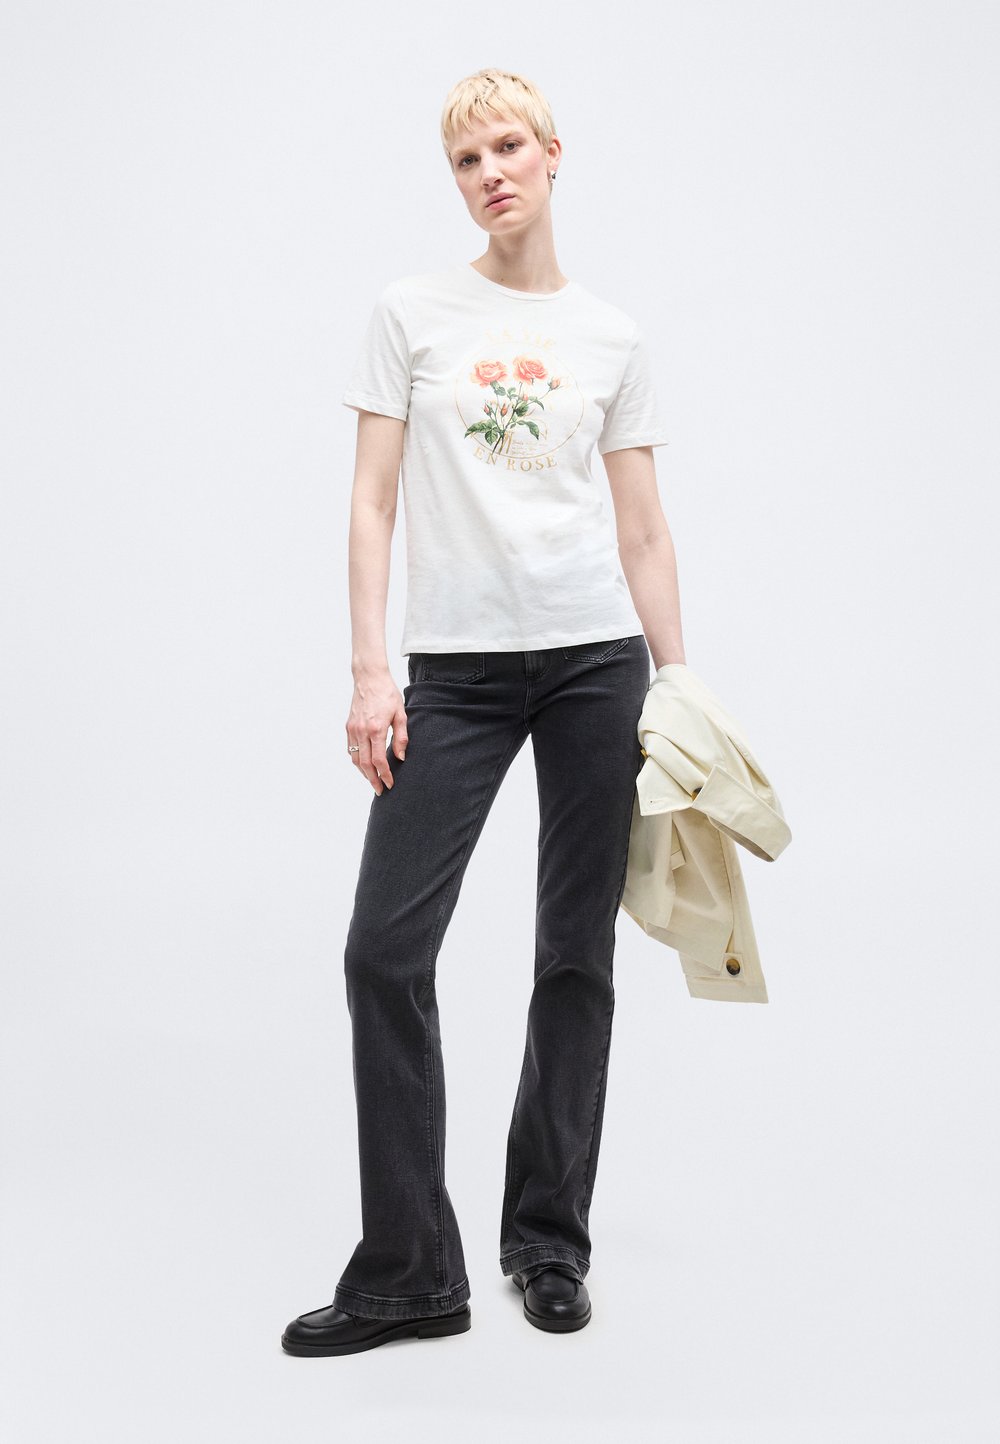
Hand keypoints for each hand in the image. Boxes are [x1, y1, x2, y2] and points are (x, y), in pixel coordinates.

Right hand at [346, 668, 407, 794]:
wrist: (369, 678)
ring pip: (355, 759)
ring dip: (363, 773)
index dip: (385, 775)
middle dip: (373, 780)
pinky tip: (364, 765)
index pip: (379, 760)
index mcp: (376, 729)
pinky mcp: (348, 726)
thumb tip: (400, 757)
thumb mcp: (400, 714)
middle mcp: (361, 731)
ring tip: (373, 781)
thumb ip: (401, 737)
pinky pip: (350, 749)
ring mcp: (353, 729)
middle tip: (380, 790)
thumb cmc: (387, 694)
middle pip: (365, 764)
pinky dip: (356, 761)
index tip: (390, 783)